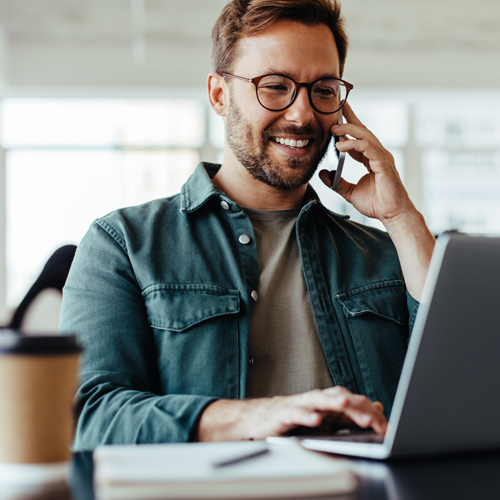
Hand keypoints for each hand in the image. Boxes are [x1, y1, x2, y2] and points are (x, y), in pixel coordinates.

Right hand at [194, 386, 386, 441]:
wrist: (259, 420)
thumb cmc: (293, 420)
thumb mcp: (326, 421)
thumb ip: (350, 415)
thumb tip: (376, 407)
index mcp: (329, 403)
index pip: (354, 404)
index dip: (370, 414)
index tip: (386, 428)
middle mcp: (316, 400)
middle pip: (340, 398)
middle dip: (357, 408)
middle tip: (374, 420)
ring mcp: (300, 405)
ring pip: (319, 400)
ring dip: (333, 402)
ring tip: (346, 406)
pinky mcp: (283, 414)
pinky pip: (296, 413)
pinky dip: (306, 416)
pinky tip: (315, 420)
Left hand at [319, 102, 413, 225]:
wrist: (391, 215)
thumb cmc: (377, 204)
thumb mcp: (349, 192)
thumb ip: (336, 182)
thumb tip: (322, 174)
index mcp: (371, 158)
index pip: (358, 137)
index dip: (348, 125)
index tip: (336, 115)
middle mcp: (378, 154)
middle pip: (363, 131)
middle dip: (349, 119)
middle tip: (334, 112)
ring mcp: (382, 158)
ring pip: (365, 136)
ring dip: (348, 130)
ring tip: (333, 129)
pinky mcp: (384, 164)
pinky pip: (368, 148)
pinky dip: (354, 144)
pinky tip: (341, 145)